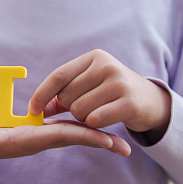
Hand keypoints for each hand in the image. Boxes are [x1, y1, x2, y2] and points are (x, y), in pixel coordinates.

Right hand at [0, 117, 129, 173]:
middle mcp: (35, 140)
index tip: (107, 140)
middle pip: (72, 138)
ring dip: (94, 134)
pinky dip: (80, 125)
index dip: (83, 136)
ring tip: (120, 141)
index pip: (59, 136)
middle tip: (126, 148)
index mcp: (23, 140)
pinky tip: (94, 121)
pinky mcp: (34, 131)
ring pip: (70, 133)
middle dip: (98, 141)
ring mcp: (36, 137)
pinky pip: (62, 127)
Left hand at [28, 49, 170, 143]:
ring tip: (99, 112)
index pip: (58, 76)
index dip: (42, 94)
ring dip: (83, 118)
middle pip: (67, 97)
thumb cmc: (112, 93)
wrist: (150, 101)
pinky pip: (95, 120)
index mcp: (94, 58)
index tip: (32, 110)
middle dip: (70, 109)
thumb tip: (35, 108)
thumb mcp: (89, 86)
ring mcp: (119, 83)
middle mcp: (106, 66)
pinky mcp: (129, 102)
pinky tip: (107, 119)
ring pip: (79, 110)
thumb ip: (63, 95)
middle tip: (87, 108)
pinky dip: (94, 125)